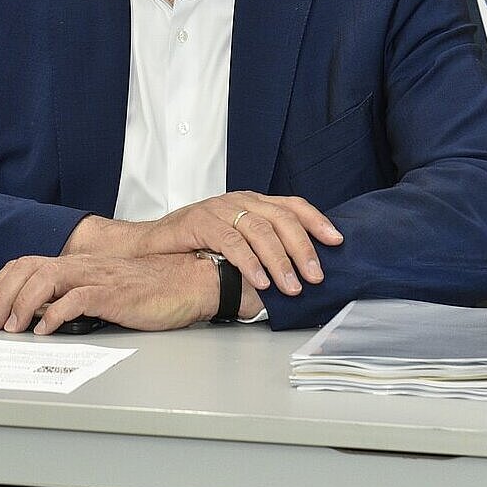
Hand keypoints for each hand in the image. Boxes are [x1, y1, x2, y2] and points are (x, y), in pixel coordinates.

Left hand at [0, 252, 218, 333]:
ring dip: (21, 304)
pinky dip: (54, 315)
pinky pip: (76, 299)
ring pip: (46, 280)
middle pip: (29, 269)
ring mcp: (97, 277)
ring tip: (9, 328)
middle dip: (0, 295)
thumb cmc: (152, 289)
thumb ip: (76, 297)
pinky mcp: (113, 293)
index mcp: (79, 264)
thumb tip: (41, 316)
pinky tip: (43, 330)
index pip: (27, 265)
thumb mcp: (105, 290)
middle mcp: (83, 265)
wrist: (190, 281)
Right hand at [67, 192, 342, 298]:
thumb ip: (263, 249)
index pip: (292, 205)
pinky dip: (249, 263)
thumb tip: (301, 271)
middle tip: (314, 275)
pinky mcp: (200, 222)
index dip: (317, 221)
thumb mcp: (235, 243)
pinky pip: (231, 241)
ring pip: (259, 229)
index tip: (336, 241)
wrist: (149, 247)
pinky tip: (259, 280)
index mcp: (252, 202)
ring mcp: (218, 209)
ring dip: (279, 260)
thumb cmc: (194, 248)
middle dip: (302, 248)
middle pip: (281, 218)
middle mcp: (238, 201)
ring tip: (290, 286)